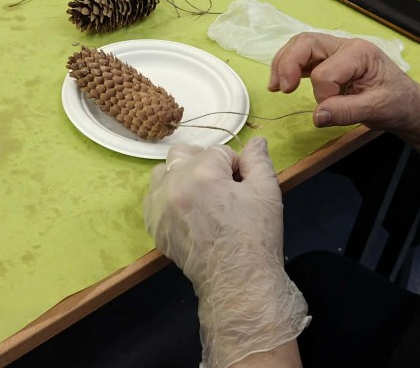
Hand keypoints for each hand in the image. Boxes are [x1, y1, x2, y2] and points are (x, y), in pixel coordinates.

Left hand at [144, 138, 309, 367]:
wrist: (237, 280)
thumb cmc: (255, 236)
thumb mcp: (266, 192)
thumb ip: (258, 161)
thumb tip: (257, 140)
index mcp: (202, 172)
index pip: (219, 151)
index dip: (236, 167)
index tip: (243, 187)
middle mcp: (174, 184)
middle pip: (184, 153)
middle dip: (204, 163)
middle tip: (222, 186)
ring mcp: (159, 205)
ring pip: (163, 172)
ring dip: (181, 176)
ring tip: (201, 197)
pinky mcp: (153, 225)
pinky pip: (153, 198)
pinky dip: (167, 197)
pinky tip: (186, 212)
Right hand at [268, 32, 419, 131]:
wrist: (409, 105)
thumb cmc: (399, 103)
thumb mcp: (378, 109)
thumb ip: (346, 111)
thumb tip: (317, 116)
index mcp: (360, 53)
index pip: (326, 72)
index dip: (324, 96)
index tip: (334, 111)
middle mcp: (346, 47)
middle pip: (306, 43)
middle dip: (288, 64)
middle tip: (283, 89)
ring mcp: (337, 53)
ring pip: (300, 47)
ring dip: (283, 64)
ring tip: (276, 86)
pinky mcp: (330, 62)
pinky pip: (304, 58)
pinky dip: (288, 68)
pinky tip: (281, 83)